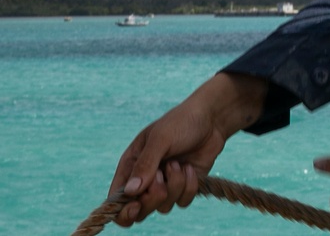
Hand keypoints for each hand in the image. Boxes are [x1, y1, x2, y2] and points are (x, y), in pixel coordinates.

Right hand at [108, 72, 267, 226]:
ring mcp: (166, 184)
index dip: (123, 210)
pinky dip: (189, 187)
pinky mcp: (184, 187)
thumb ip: (145, 165)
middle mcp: (146, 178)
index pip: (117, 198)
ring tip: (178, 164)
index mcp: (131, 165)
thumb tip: (130, 192)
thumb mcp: (161, 139)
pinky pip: (182, 202)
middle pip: (139, 210)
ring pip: (163, 207)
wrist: (211, 120)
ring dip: (174, 186)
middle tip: (162, 179)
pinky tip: (191, 168)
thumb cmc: (181, 122)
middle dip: (152, 199)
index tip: (135, 205)